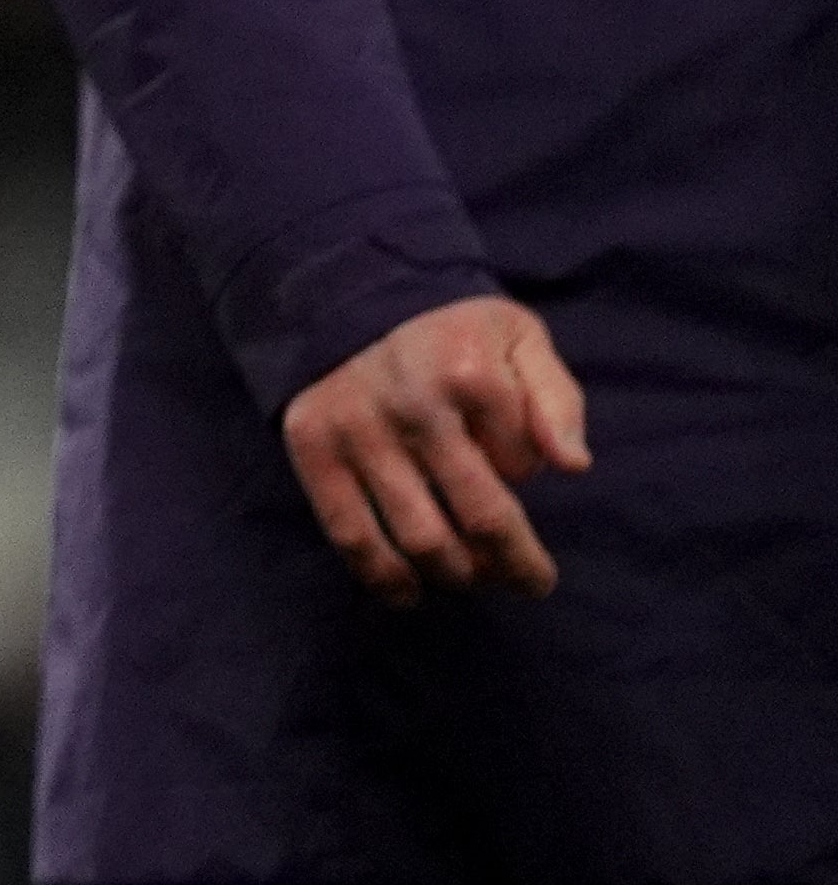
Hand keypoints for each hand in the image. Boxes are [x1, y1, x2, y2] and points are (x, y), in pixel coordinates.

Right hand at [279, 292, 587, 606]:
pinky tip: (408, 594)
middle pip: (479, 520)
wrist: (341, 290)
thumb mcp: (518, 338)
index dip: (528, 478)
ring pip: (420, 538)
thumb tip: (573, 467)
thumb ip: (557, 398)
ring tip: (473, 577)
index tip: (515, 469)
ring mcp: (357, 429)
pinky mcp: (311, 445)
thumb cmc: (447, 329)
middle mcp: (413, 405)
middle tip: (529, 582)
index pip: (521, 466)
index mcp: (470, 375)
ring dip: (458, 575)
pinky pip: (349, 533)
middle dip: (514, 565)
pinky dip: (383, 578)